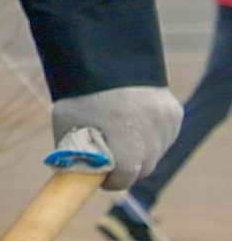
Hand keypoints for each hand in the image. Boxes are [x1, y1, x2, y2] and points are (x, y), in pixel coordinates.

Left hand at [51, 85, 182, 191]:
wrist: (105, 59)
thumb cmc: (80, 95)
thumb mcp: (67, 127)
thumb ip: (76, 154)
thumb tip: (77, 175)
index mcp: (125, 140)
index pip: (126, 176)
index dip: (113, 182)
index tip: (103, 181)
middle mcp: (151, 133)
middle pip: (145, 168)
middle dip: (128, 171)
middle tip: (113, 166)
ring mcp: (166, 122)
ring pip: (158, 152)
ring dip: (143, 154)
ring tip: (123, 142)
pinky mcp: (174, 112)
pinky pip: (165, 135)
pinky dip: (153, 137)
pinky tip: (136, 128)